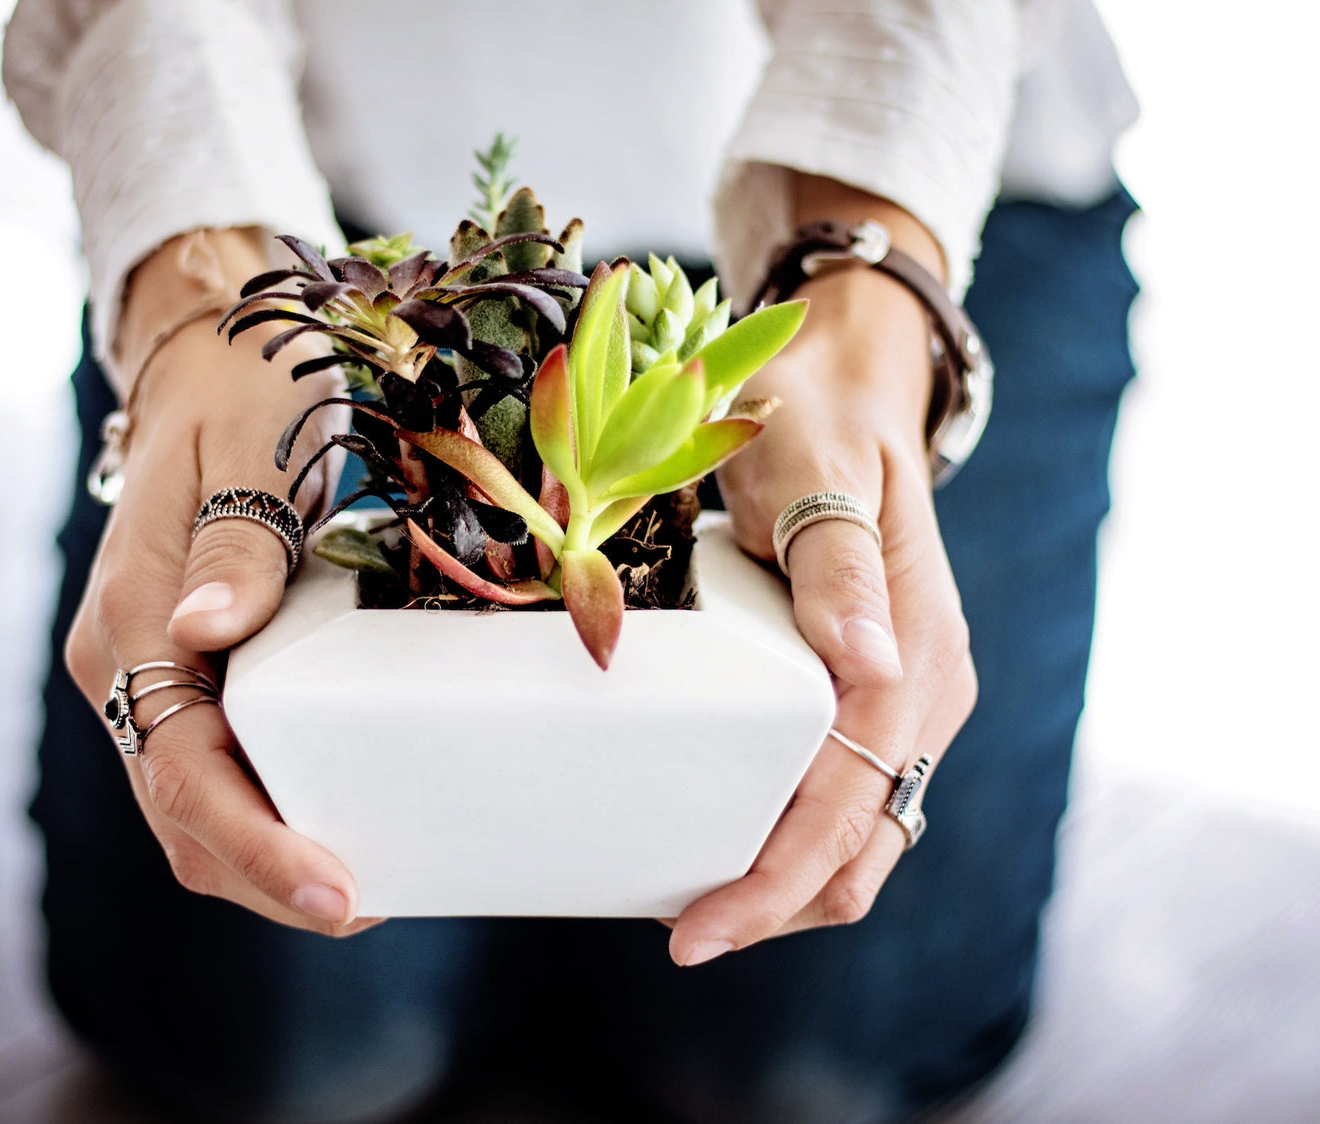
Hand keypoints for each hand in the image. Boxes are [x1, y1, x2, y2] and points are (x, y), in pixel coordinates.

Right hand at [63, 231, 376, 935]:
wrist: (211, 366)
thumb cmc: (240, 397)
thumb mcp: (247, 452)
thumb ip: (233, 544)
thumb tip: (205, 633)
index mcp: (131, 625)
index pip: (185, 773)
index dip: (260, 847)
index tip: (339, 896)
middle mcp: (130, 667)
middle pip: (186, 817)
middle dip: (270, 881)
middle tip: (373, 905)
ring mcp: (158, 675)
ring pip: (198, 809)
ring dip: (272, 861)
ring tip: (372, 883)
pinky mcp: (194, 674)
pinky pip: (223, 768)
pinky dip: (276, 813)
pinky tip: (343, 817)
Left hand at [668, 182, 977, 965]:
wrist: (844, 390)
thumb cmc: (816, 422)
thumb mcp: (813, 470)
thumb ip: (838, 564)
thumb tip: (869, 665)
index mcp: (915, 654)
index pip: (847, 804)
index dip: (775, 880)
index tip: (697, 929)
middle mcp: (923, 690)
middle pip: (860, 848)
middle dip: (776, 905)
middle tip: (682, 933)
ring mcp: (904, 697)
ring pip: (857, 836)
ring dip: (784, 883)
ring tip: (694, 903)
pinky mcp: (874, 694)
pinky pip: (842, 796)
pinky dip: (791, 839)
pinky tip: (728, 839)